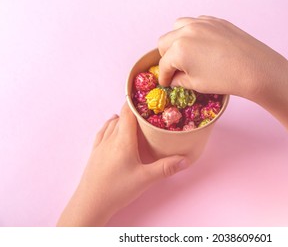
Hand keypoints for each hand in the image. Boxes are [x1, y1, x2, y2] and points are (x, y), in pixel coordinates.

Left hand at [57, 103, 188, 225]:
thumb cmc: (117, 190)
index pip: (128, 112)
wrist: (89, 203)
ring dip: (123, 117)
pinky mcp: (95, 152)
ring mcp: (101, 144)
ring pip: (112, 122)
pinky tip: (113, 125)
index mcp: (123, 140)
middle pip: (121, 115)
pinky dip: (111, 125)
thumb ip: (166, 168)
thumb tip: (185, 159)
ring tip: (135, 117)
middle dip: (134, 109)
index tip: (147, 95)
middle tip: (148, 108)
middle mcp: (111, 138)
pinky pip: (103, 131)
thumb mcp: (145, 179)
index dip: (136, 101)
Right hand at [158, 15, 287, 104]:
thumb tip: (174, 78)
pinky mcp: (215, 20)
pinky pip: (195, 23)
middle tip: (176, 69)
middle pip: (164, 42)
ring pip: (178, 27)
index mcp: (179, 49)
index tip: (166, 83)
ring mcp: (202, 22)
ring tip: (187, 54)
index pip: (164, 64)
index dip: (164, 76)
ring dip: (177, 40)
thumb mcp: (197, 84)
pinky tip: (202, 45)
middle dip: (167, 57)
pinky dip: (193, 33)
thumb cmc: (226, 80)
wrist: (256, 69)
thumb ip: (180, 80)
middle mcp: (186, 31)